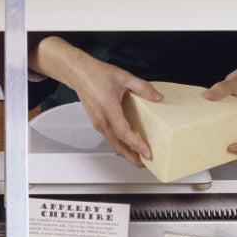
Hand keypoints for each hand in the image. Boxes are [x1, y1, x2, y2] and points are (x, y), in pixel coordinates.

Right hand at [33, 36, 160, 165]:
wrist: (79, 73)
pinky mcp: (97, 122)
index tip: (147, 153)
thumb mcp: (124, 77)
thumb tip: (157, 97)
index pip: (124, 133)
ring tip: (138, 158)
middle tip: (145, 164)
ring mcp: (98, 122)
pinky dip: (119, 146)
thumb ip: (142, 87)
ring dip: (125, 153)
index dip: (136, 145)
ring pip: (113, 144)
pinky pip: (109, 138)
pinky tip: (127, 145)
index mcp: (109, 108)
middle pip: (118, 146)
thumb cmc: (96, 74)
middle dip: (131, 158)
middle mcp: (102, 119)